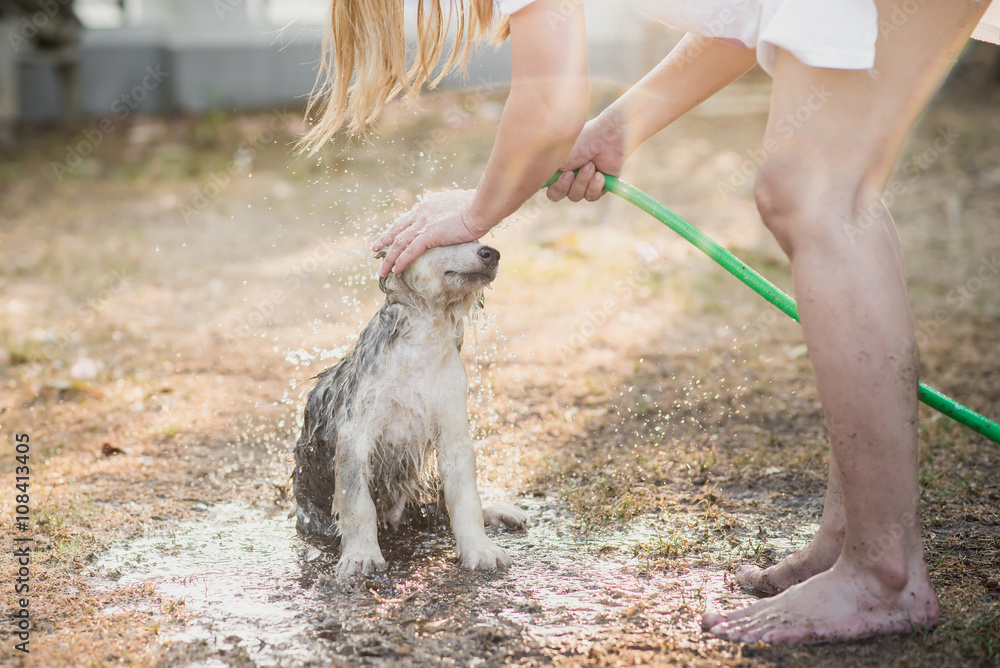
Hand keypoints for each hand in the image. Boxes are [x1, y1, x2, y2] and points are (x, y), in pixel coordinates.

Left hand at [371, 190, 490, 275]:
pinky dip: (400, 261)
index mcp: (427, 205)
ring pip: (399, 243)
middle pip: (397, 229)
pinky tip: (395, 271)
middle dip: (384, 240)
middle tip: (374, 249)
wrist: (480, 207)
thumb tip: (457, 219)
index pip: (408, 218)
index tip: (391, 235)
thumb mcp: (459, 206)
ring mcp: (423, 224)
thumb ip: (451, 213)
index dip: (398, 228)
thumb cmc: (477, 206)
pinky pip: (409, 251)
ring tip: (382, 270)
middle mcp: (421, 213)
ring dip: (389, 258)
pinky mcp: (429, 235)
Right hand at [546, 109, 625, 202]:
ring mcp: (584, 182)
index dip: (554, 187)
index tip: (564, 174)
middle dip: (566, 186)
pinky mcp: (600, 185)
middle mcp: (569, 176)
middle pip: (558, 195)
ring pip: (576, 196)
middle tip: (571, 174)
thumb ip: (552, 171)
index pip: (549, 187)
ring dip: (582, 182)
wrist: (608, 136)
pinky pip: (592, 196)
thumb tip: (546, 182)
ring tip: (591, 165)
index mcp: (558, 168)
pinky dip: (595, 186)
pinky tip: (600, 175)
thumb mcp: (563, 155)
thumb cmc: (584, 140)